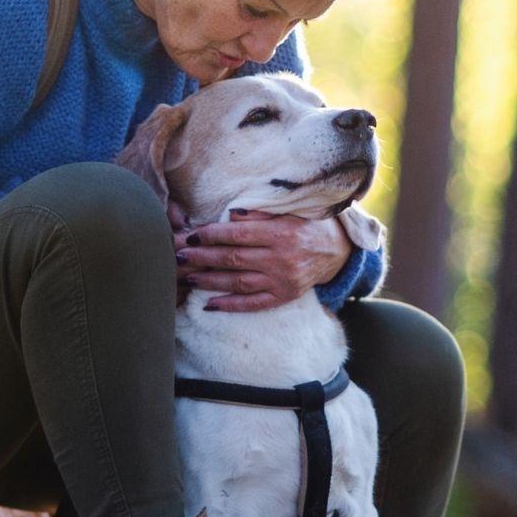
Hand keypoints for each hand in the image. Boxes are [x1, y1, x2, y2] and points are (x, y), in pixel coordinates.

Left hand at [175, 207, 352, 312]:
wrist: (338, 250)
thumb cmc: (309, 224)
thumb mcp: (289, 211)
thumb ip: (260, 212)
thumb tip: (229, 215)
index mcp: (281, 233)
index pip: (237, 234)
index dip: (211, 235)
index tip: (192, 234)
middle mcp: (281, 259)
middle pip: (233, 258)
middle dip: (202, 257)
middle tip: (179, 256)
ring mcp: (282, 281)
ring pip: (238, 282)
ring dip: (209, 281)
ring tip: (187, 277)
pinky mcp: (284, 296)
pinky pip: (254, 304)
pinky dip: (231, 305)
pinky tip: (210, 305)